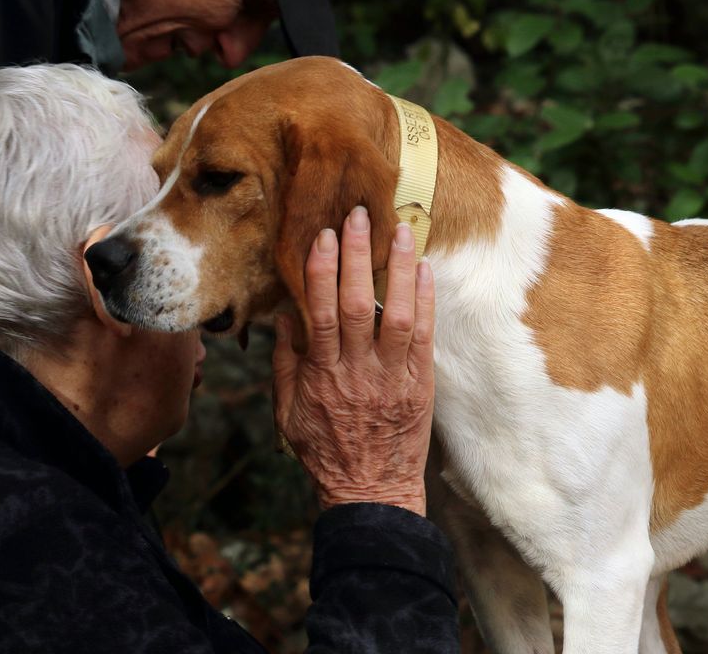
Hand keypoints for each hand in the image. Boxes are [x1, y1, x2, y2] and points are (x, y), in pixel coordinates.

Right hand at [272, 206, 435, 515]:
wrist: (370, 491)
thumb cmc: (324, 450)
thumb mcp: (288, 411)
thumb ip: (286, 363)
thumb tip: (283, 317)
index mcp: (321, 374)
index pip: (319, 313)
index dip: (320, 272)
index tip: (323, 237)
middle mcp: (357, 371)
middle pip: (356, 304)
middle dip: (357, 257)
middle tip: (359, 216)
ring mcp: (392, 377)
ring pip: (396, 314)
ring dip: (398, 269)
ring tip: (401, 230)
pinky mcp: (420, 384)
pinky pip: (423, 336)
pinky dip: (424, 301)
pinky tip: (424, 270)